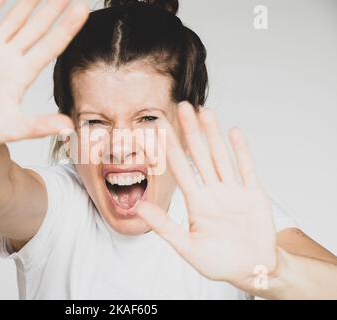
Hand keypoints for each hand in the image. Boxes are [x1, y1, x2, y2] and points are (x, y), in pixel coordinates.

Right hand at [0, 0, 88, 146]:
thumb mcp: (13, 129)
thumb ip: (40, 126)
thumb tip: (68, 127)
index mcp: (23, 75)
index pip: (50, 46)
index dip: (66, 28)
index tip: (82, 10)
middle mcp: (10, 59)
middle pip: (37, 28)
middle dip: (52, 8)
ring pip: (14, 19)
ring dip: (28, 2)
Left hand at [135, 102, 277, 288]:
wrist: (252, 271)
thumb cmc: (218, 262)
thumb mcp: (187, 247)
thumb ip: (164, 226)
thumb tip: (138, 207)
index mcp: (196, 203)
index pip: (180, 169)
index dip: (170, 148)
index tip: (158, 129)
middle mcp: (213, 192)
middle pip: (200, 155)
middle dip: (191, 131)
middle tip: (181, 106)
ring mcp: (234, 191)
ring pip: (221, 156)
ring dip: (213, 134)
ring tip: (204, 111)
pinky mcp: (254, 195)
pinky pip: (247, 169)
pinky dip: (241, 151)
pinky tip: (233, 132)